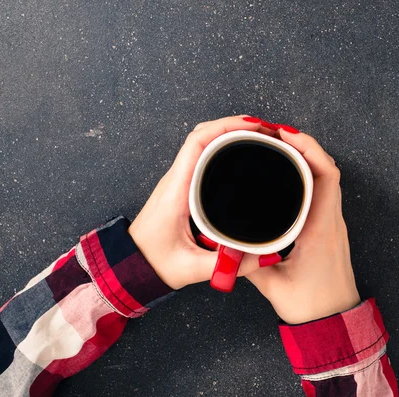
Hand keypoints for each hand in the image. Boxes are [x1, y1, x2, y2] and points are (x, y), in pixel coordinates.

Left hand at [128, 116, 269, 289]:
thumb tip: (266, 256)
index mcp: (176, 190)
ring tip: (260, 138)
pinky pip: (203, 158)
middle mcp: (176, 180)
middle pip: (204, 136)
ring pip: (204, 145)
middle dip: (235, 126)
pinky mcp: (184, 189)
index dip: (225, 127)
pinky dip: (224, 149)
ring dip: (230, 135)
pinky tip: (243, 155)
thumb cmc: (154, 264)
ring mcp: (179, 182)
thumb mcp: (193, 268)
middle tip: (266, 131)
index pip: (198, 143)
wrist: (132, 268)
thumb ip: (229, 264)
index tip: (253, 126)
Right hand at [247, 129, 360, 323]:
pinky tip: (289, 174)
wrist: (335, 321)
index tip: (286, 135)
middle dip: (304, 145)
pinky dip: (310, 175)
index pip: (326, 176)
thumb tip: (224, 243)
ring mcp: (334, 224)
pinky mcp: (330, 229)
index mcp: (321, 229)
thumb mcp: (273, 285)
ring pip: (328, 179)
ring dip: (308, 158)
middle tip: (275, 135)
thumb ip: (248, 264)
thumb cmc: (311, 306)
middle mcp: (332, 221)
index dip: (309, 149)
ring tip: (280, 147)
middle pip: (328, 169)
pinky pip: (325, 191)